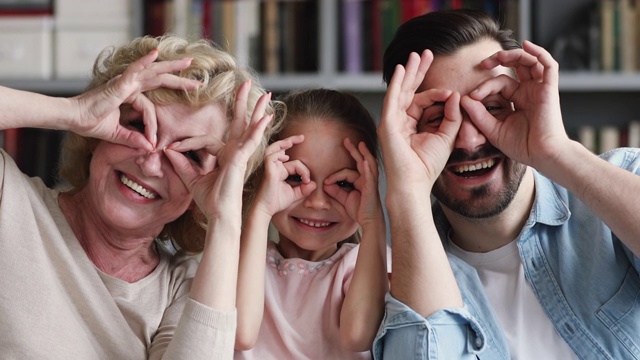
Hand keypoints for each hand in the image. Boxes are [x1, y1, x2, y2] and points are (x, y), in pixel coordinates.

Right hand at [72, 49, 201, 150]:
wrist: (73, 118)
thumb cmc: (90, 123)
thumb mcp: (118, 134)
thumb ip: (134, 140)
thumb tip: (149, 148)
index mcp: (129, 95)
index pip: (150, 106)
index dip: (153, 125)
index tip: (154, 143)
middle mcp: (129, 86)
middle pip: (158, 79)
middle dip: (178, 79)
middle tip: (198, 81)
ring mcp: (124, 83)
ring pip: (152, 72)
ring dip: (171, 67)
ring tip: (187, 62)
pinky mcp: (119, 84)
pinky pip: (134, 71)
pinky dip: (144, 62)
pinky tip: (155, 54)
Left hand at [164, 81, 272, 220]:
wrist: (220, 214)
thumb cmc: (209, 201)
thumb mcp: (191, 179)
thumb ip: (181, 164)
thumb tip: (168, 150)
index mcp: (224, 156)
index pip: (206, 140)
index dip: (187, 143)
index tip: (170, 149)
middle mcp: (235, 152)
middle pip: (240, 123)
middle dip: (243, 103)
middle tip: (247, 83)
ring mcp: (241, 154)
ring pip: (250, 127)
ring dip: (257, 109)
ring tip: (267, 94)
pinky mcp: (242, 158)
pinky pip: (251, 140)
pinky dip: (259, 128)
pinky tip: (267, 117)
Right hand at [253, 135, 315, 216]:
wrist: (265, 209)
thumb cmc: (276, 202)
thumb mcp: (294, 194)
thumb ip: (304, 189)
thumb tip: (314, 183)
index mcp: (280, 170)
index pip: (295, 163)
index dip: (304, 171)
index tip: (307, 181)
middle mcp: (274, 166)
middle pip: (281, 148)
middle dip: (291, 140)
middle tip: (302, 137)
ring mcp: (270, 167)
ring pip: (275, 149)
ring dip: (284, 143)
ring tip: (294, 140)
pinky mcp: (267, 170)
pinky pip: (271, 157)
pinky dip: (278, 154)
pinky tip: (286, 157)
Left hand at [324, 139, 381, 227]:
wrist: (369, 220)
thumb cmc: (359, 210)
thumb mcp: (344, 198)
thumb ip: (335, 190)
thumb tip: (325, 184)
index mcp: (360, 180)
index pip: (346, 172)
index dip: (335, 176)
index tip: (326, 183)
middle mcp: (366, 178)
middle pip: (360, 161)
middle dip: (353, 150)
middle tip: (346, 140)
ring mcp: (370, 182)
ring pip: (368, 164)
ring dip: (363, 153)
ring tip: (359, 144)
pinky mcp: (372, 187)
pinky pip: (370, 175)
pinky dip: (367, 168)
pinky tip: (365, 162)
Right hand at [378, 50, 461, 189]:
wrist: (414, 184)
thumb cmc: (427, 166)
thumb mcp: (446, 137)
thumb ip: (452, 116)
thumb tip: (454, 94)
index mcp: (411, 124)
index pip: (422, 101)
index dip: (437, 93)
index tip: (452, 93)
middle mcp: (399, 121)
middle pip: (409, 90)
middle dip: (418, 72)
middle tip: (425, 53)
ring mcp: (391, 122)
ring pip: (400, 91)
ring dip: (408, 72)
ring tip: (415, 55)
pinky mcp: (387, 125)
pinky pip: (392, 100)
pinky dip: (397, 84)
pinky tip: (402, 70)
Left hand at [461, 40, 567, 167]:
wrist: (542, 155)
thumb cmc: (521, 146)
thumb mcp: (493, 129)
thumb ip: (478, 114)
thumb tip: (464, 98)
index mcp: (517, 100)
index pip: (499, 83)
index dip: (484, 86)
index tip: (472, 97)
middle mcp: (528, 92)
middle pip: (515, 67)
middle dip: (499, 60)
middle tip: (483, 63)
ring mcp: (539, 89)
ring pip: (529, 62)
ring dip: (514, 55)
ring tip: (499, 56)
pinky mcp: (549, 89)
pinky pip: (548, 65)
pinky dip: (539, 52)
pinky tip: (526, 45)